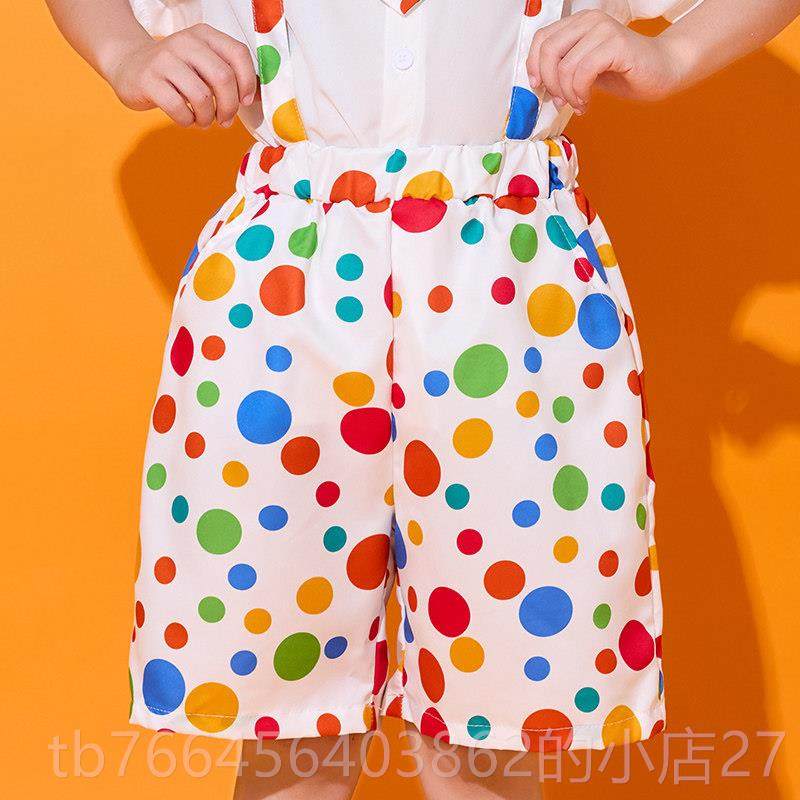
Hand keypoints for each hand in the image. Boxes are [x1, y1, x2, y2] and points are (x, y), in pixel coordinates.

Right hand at [106, 23, 257, 127]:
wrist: (129, 66)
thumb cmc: (177, 72)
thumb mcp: (203, 64)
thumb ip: (230, 75)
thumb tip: (259, 98)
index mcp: (204, 35)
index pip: (238, 54)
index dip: (248, 82)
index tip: (245, 101)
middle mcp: (184, 42)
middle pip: (223, 77)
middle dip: (230, 106)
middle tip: (225, 119)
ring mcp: (164, 60)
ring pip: (202, 96)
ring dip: (208, 118)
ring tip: (204, 120)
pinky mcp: (148, 80)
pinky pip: (179, 109)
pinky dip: (188, 121)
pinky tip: (186, 118)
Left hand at [527, 10, 689, 113]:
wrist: (662, 70)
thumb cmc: (623, 71)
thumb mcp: (584, 69)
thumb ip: (562, 69)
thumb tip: (537, 84)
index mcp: (579, 23)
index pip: (541, 39)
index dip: (534, 65)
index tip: (539, 87)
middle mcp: (590, 21)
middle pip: (548, 51)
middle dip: (549, 83)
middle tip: (560, 101)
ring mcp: (604, 30)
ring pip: (565, 66)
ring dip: (567, 94)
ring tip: (578, 104)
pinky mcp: (616, 45)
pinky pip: (583, 73)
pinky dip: (580, 94)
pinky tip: (586, 104)